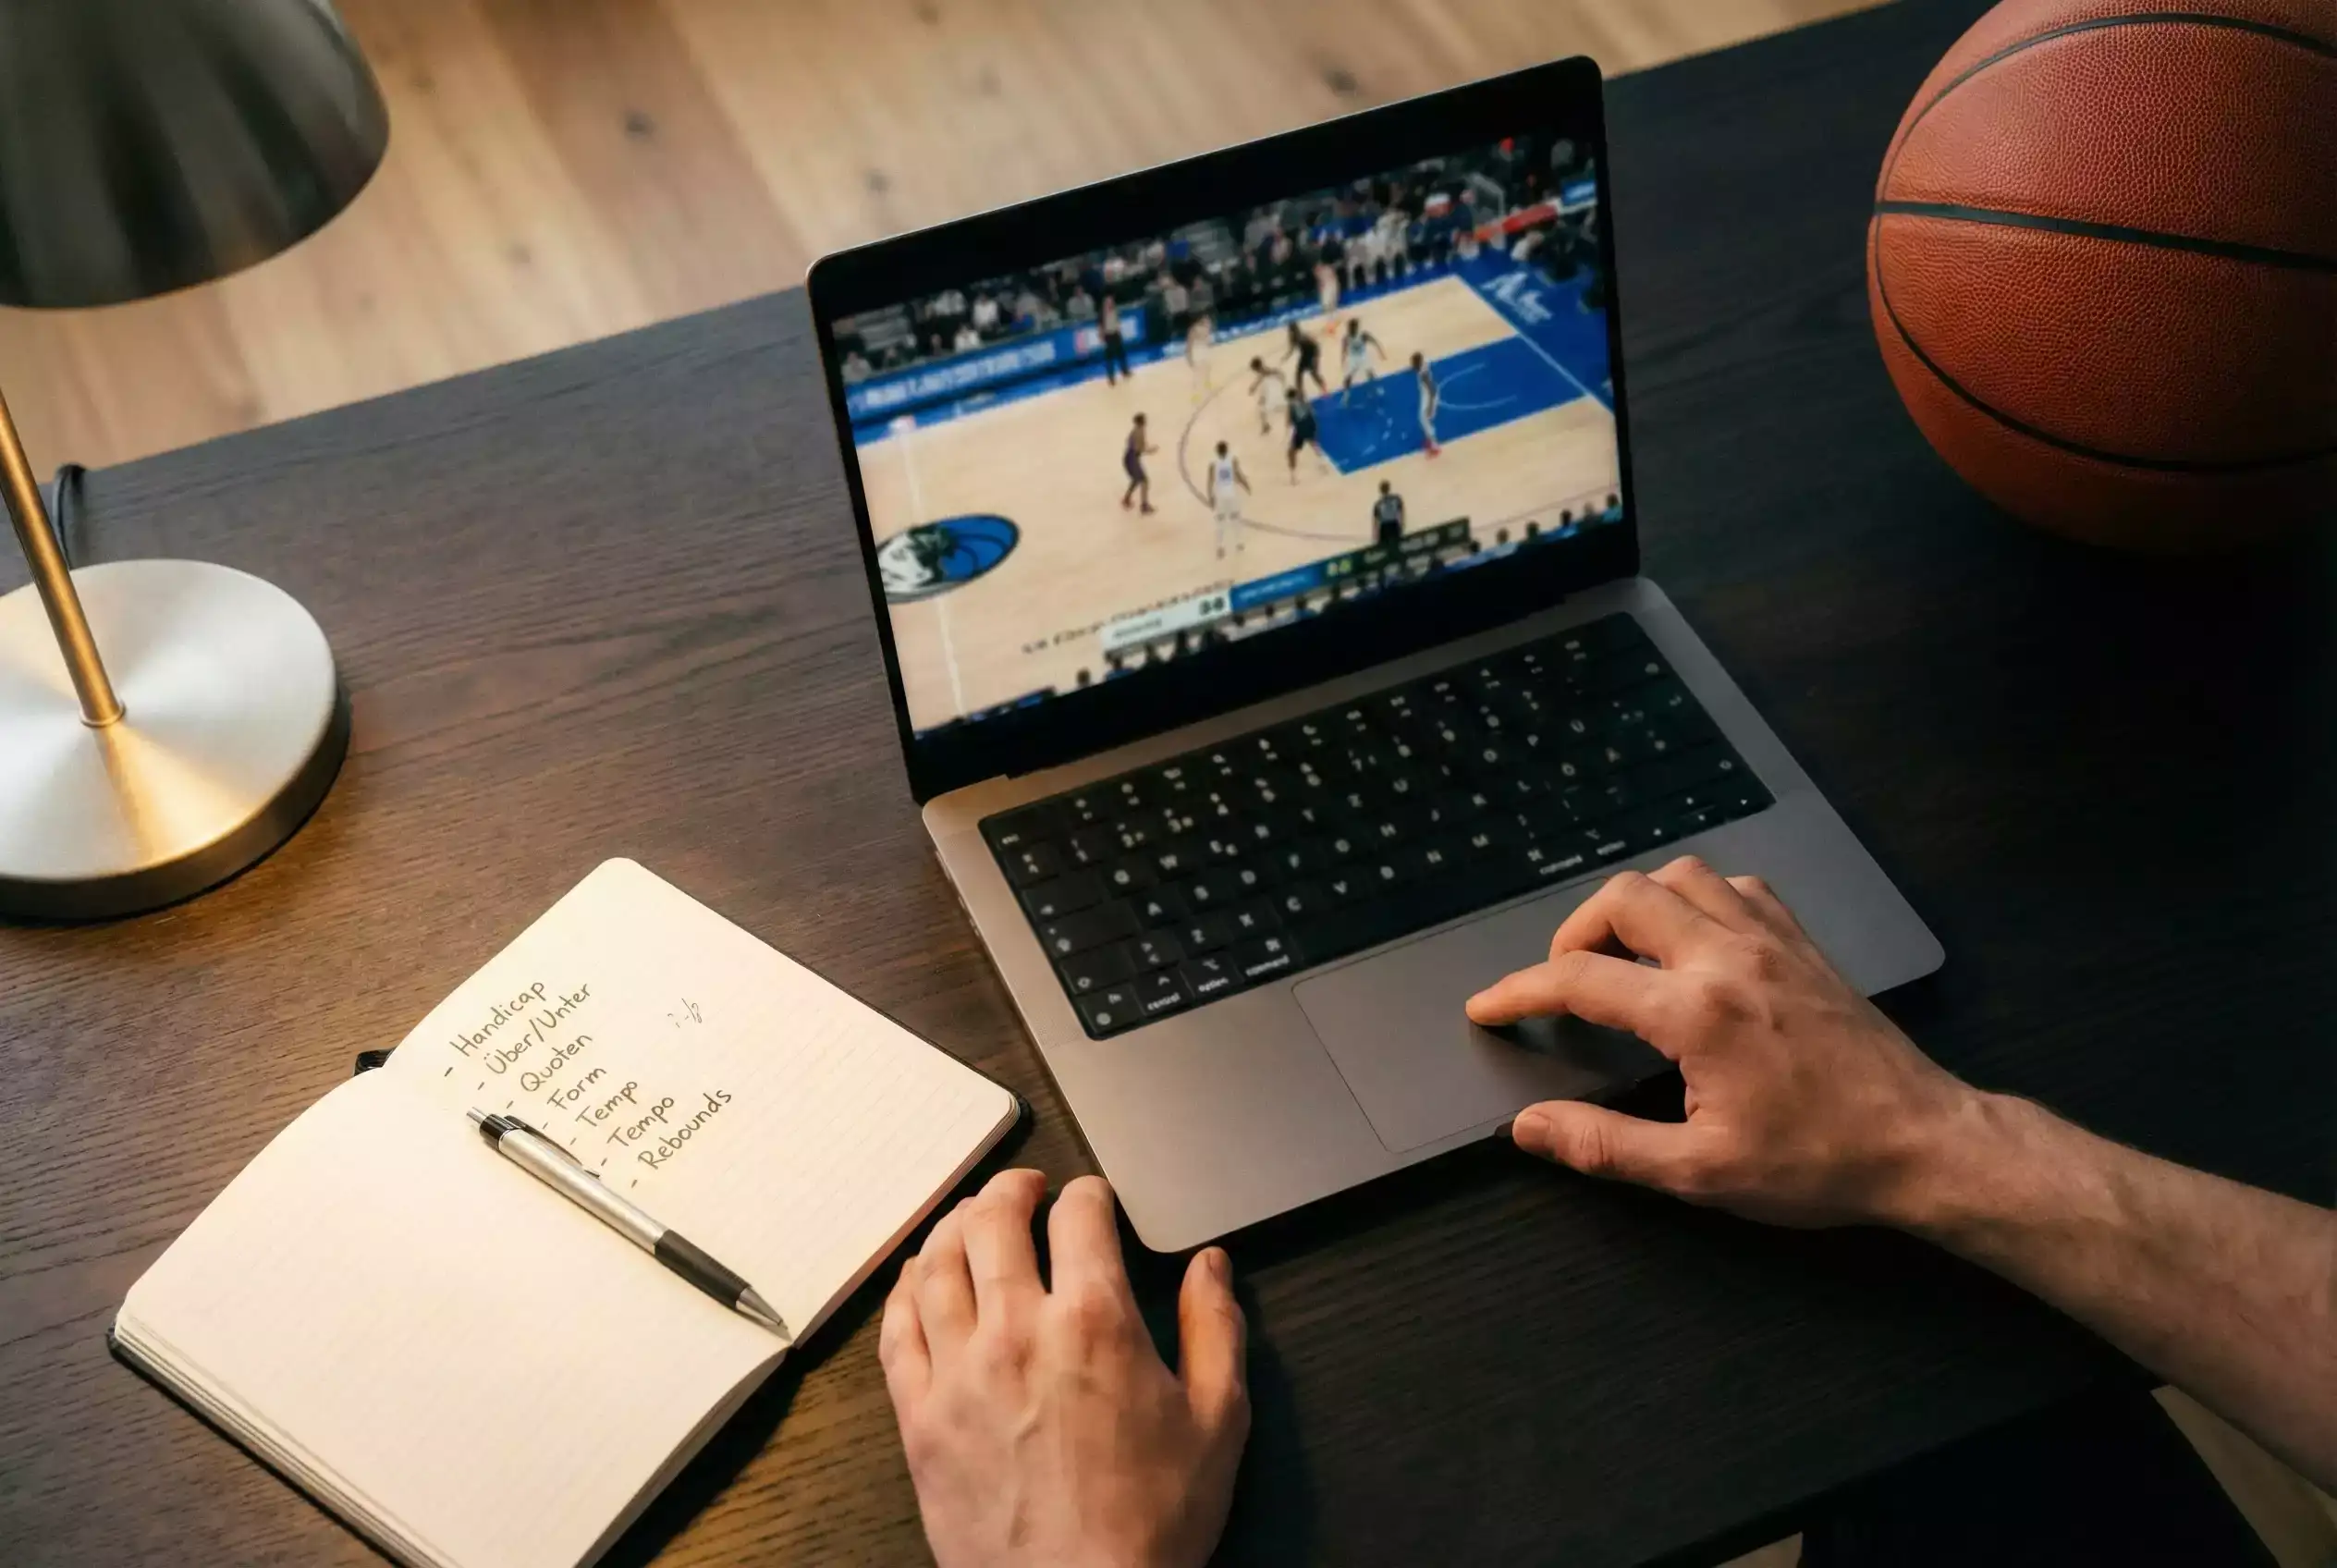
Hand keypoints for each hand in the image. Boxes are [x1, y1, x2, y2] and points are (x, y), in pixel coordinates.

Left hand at [880, 1170, 1249, 1567]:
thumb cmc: (1147, 1525)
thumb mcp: (1216, 1422)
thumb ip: (1216, 1331)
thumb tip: (1211, 1268)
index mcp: (1093, 1323)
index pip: (1078, 1215)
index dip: (1088, 1194)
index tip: (1092, 1200)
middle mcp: (1016, 1332)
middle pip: (992, 1220)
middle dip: (1010, 1188)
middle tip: (1024, 1187)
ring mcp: (958, 1374)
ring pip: (935, 1264)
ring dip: (953, 1227)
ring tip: (971, 1220)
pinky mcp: (919, 1418)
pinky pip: (896, 1331)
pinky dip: (905, 1292)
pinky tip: (919, 1283)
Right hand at [1467, 857, 1977, 1228]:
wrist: (1923, 1144)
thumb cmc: (1818, 1163)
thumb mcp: (1699, 1173)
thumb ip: (1604, 1146)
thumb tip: (1530, 1128)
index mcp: (1697, 1013)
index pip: (1580, 980)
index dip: (1519, 991)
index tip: (1487, 1007)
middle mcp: (1729, 958)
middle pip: (1624, 899)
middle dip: (1573, 933)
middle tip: (1560, 982)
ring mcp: (1772, 941)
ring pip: (1681, 876)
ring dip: (1635, 906)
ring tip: (1620, 956)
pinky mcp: (1804, 943)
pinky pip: (1736, 888)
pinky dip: (1696, 901)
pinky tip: (1692, 943)